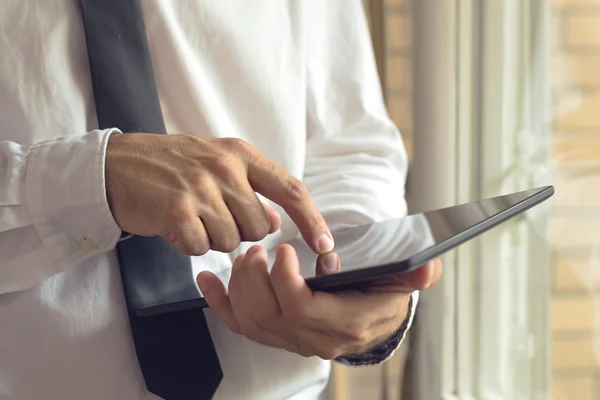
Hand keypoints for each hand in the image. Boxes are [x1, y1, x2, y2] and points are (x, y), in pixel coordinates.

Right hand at [105, 133, 333, 254]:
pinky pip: (201, 249)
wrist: (116, 165)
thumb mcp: (215, 163)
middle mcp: (224, 167)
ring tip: (190, 217)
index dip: (312, 220)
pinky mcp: (177, 210)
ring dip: (212, 238)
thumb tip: (275, 221)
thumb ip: (250, 188)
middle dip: (239, 232)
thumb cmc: (170, 166)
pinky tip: (175, 225)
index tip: (325, 244)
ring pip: (231, 241)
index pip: (290, 189)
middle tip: (210, 216)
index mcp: (240, 154)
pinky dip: (189, 245)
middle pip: (258, 227)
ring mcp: (200, 188)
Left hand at [197, 244, 441, 358]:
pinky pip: (241, 326)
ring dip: (238, 287)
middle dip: (255, 279)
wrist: (371, 321)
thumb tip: (428, 265)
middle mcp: (315, 340)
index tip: (284, 250)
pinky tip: (206, 281)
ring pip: (251, 323)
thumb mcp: (402, 281)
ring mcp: (292, 342)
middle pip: (269, 316)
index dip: (284, 281)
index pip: (302, 310)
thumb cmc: (381, 296)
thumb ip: (415, 273)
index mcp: (345, 323)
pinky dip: (219, 304)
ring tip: (243, 257)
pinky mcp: (276, 336)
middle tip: (258, 249)